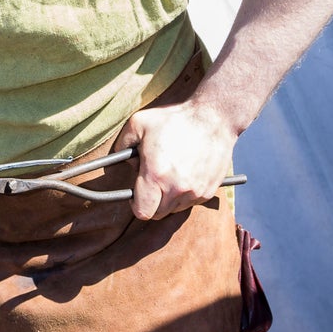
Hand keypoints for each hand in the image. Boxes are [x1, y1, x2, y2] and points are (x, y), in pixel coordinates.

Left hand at [119, 99, 237, 220]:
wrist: (213, 117)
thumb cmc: (175, 119)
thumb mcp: (138, 123)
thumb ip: (122, 143)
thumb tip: (119, 159)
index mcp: (155, 175)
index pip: (142, 211)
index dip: (137, 205)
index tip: (137, 195)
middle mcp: (176, 188)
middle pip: (158, 213)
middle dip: (152, 202)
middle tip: (153, 183)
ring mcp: (194, 191)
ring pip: (175, 209)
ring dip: (169, 198)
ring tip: (171, 176)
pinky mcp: (208, 190)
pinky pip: (191, 202)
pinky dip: (186, 194)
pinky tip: (185, 174)